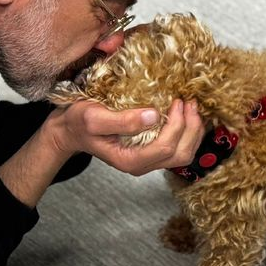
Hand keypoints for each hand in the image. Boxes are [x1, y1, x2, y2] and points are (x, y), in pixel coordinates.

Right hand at [47, 98, 203, 176]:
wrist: (72, 130)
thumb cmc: (80, 122)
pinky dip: (187, 131)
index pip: (165, 148)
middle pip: (181, 155)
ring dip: (193, 131)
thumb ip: (123, 121)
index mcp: (129, 160)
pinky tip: (185, 114)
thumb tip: (154, 115)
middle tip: (189, 102)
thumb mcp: (95, 118)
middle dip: (191, 128)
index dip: (177, 125)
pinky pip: (178, 148)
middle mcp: (142, 165)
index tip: (176, 101)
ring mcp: (148, 160)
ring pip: (184, 154)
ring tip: (191, 107)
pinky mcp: (151, 152)